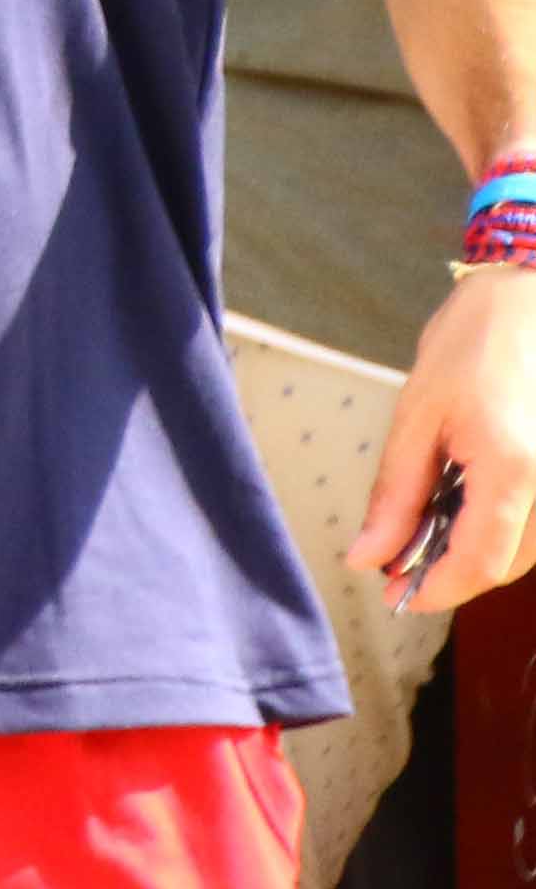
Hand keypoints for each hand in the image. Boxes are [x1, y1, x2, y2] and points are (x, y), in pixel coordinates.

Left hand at [357, 259, 535, 612]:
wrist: (534, 295)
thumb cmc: (475, 340)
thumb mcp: (417, 414)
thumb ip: (397, 493)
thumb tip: (369, 556)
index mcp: (515, 468)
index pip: (479, 564)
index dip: (436, 590)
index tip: (394, 593)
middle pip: (507, 563)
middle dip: (452, 571)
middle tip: (396, 559)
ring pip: (529, 549)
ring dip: (479, 550)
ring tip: (428, 524)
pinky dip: (505, 525)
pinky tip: (468, 501)